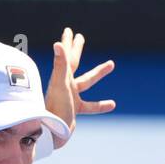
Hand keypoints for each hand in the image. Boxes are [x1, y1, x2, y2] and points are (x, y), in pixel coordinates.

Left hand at [44, 26, 115, 145]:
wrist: (51, 132)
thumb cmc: (56, 108)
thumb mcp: (60, 85)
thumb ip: (60, 65)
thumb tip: (57, 43)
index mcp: (62, 77)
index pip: (66, 55)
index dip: (68, 42)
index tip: (70, 31)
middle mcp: (65, 84)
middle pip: (73, 62)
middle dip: (77, 49)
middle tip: (81, 36)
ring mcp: (70, 96)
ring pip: (86, 82)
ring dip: (98, 73)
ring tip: (112, 63)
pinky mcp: (74, 109)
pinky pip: (90, 106)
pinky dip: (100, 105)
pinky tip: (112, 104)